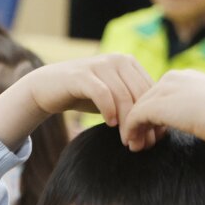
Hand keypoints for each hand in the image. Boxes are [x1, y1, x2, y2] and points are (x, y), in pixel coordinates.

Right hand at [0, 55, 151, 148]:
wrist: (47, 87)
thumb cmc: (83, 95)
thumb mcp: (112, 98)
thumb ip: (132, 104)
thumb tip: (157, 129)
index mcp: (129, 63)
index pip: (150, 91)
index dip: (154, 116)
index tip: (152, 140)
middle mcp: (118, 60)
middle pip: (139, 94)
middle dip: (142, 122)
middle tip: (140, 145)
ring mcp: (100, 64)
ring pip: (123, 96)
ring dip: (126, 121)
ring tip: (126, 140)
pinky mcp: (82, 75)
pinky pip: (103, 93)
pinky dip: (109, 110)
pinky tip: (109, 124)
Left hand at [120, 70, 204, 158]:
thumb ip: (200, 108)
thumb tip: (197, 119)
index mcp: (189, 77)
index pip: (163, 94)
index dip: (157, 114)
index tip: (157, 132)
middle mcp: (173, 78)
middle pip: (147, 100)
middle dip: (142, 121)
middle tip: (140, 140)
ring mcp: (163, 89)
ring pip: (138, 109)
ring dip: (134, 128)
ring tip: (135, 145)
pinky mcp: (155, 105)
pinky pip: (133, 118)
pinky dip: (130, 132)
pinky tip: (132, 144)